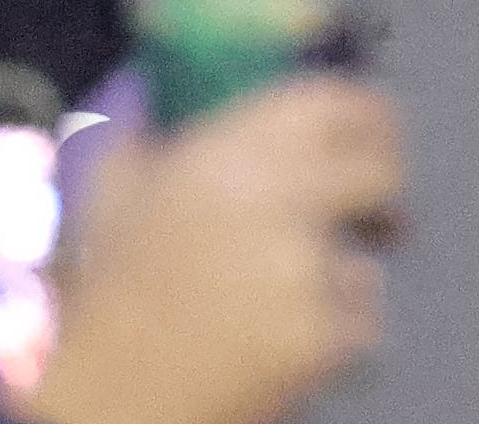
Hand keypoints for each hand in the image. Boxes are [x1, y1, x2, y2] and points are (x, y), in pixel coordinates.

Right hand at [18, 79, 407, 423]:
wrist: (97, 404)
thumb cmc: (99, 300)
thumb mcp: (112, 193)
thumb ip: (151, 134)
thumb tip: (168, 85)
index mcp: (227, 152)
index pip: (340, 104)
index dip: (370, 120)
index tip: (376, 139)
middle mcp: (275, 199)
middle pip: (381, 174)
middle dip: (381, 199)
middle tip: (373, 221)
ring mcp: (302, 269)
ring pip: (366, 260)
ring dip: (337, 281)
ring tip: (268, 307)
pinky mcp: (319, 334)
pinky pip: (358, 322)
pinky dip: (332, 338)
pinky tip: (271, 348)